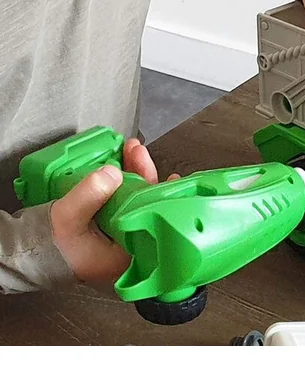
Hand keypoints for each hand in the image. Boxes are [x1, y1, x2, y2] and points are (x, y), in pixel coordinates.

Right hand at [51, 139, 178, 284]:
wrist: (31, 251)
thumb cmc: (50, 245)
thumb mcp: (68, 219)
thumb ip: (89, 196)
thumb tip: (112, 173)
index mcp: (128, 254)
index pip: (156, 223)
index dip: (164, 198)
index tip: (172, 179)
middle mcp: (131, 245)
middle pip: (148, 205)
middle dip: (146, 175)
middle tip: (138, 152)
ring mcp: (123, 232)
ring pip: (137, 198)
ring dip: (135, 172)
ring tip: (132, 149)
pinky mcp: (114, 221)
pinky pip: (125, 198)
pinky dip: (124, 179)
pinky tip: (124, 162)